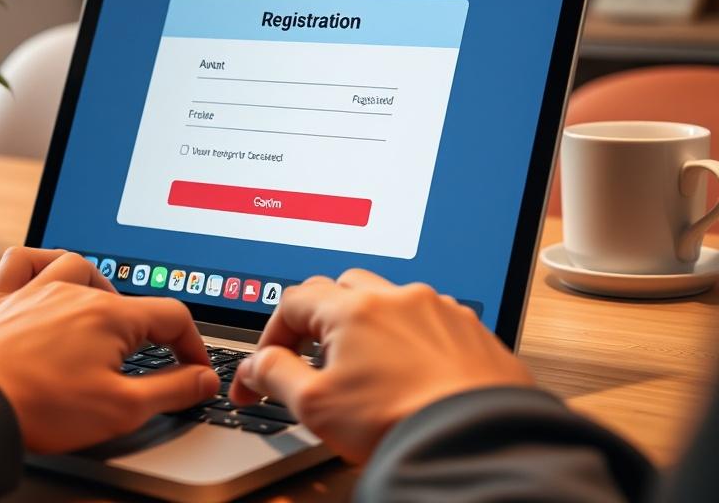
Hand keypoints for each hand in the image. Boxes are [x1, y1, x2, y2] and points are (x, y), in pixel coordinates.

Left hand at [0, 249, 218, 452]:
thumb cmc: (42, 408)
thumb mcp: (122, 409)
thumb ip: (171, 390)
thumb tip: (203, 378)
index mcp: (110, 316)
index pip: (171, 316)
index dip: (192, 345)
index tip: (195, 371)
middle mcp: (74, 293)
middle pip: (126, 296)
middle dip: (147, 327)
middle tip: (150, 359)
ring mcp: (35, 292)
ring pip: (76, 267)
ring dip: (98, 285)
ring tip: (104, 314)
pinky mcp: (0, 302)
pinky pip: (20, 261)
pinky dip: (38, 263)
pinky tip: (46, 276)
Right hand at [230, 270, 532, 463]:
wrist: (477, 445)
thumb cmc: (401, 423)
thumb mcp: (316, 406)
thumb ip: (276, 376)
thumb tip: (257, 364)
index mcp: (353, 309)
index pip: (293, 302)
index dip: (271, 336)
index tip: (264, 370)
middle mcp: (397, 298)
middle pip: (340, 288)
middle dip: (320, 318)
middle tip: (313, 358)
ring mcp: (438, 311)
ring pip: (389, 300)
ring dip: (368, 323)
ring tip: (365, 367)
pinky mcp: (470, 331)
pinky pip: (430, 319)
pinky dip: (411, 337)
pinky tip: (411, 372)